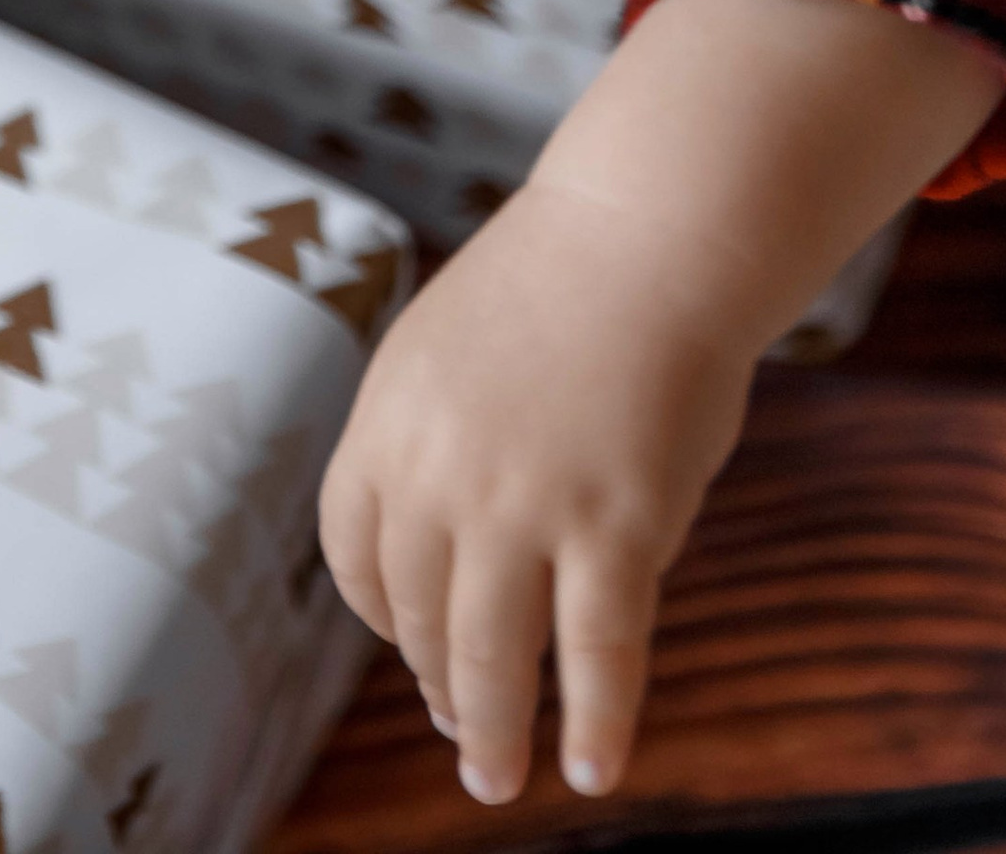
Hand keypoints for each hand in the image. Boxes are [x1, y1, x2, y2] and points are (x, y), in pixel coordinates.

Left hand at [318, 0, 1005, 807]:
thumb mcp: (449, 351)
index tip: (413, 648)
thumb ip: (430, 442)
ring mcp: (527, 500)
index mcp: (388, 419)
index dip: (383, 614)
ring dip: (493, 733)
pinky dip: (595, 723)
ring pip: (492, 655)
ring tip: (498, 777)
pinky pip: (597, 654)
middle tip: (464, 732)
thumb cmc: (563, 286)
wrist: (651, 229)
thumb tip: (439, 554)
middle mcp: (440, 469)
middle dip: (440, 686)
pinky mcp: (616, 522)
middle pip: (420, 615)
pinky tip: (593, 768)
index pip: (355, 553)